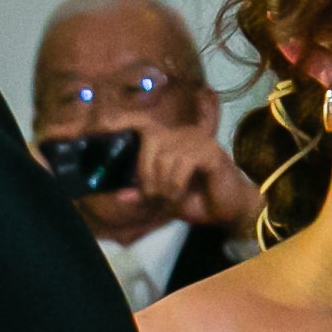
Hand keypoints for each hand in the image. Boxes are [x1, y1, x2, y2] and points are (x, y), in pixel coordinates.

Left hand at [129, 125, 257, 233]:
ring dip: (164, 184)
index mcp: (171, 140)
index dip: (123, 120)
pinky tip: (182, 194)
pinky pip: (183, 163)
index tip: (102, 123)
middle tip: (155, 195)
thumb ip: (144, 193)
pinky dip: (178, 183)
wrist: (229, 211)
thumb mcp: (165, 198)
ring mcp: (198, 140)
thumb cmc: (198, 201)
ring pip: (165, 157)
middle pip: (150, 141)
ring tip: (172, 198)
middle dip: (146, 173)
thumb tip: (120, 195)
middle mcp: (183, 134)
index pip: (143, 123)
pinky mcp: (210, 151)